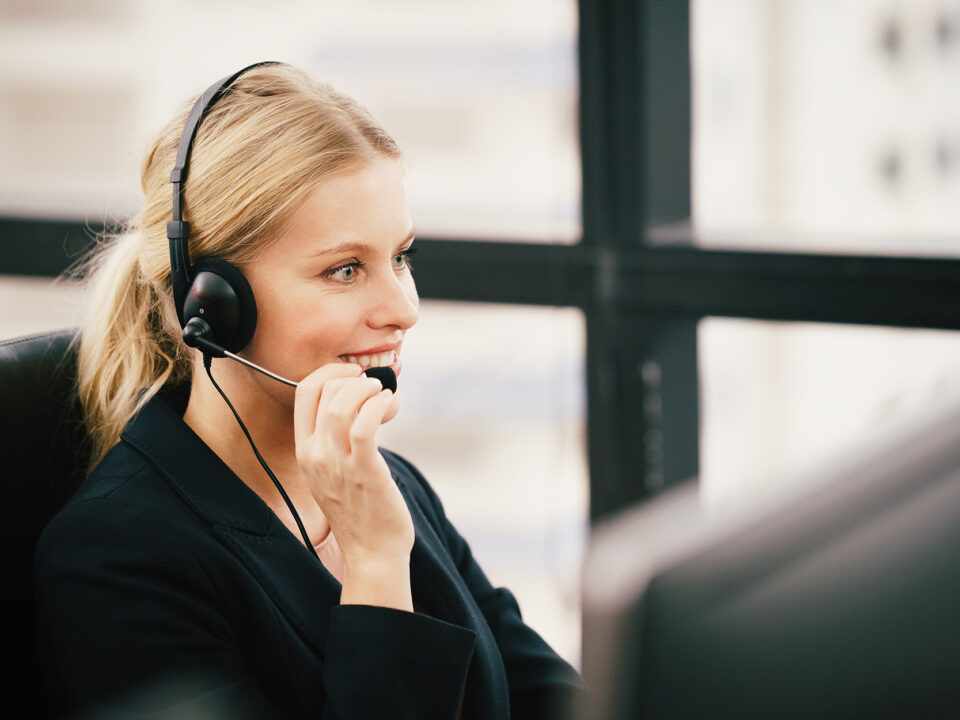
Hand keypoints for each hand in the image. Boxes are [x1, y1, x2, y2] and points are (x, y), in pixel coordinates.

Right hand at [294, 363, 414, 608]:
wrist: (372, 551)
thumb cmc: (360, 508)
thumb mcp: (333, 471)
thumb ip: (336, 439)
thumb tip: (360, 398)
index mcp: (305, 452)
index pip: (303, 393)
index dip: (329, 373)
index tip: (351, 373)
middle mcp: (316, 456)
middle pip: (323, 393)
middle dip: (352, 378)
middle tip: (372, 383)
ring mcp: (338, 464)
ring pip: (342, 406)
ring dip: (366, 389)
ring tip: (381, 392)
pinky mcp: (365, 471)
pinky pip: (365, 425)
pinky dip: (378, 406)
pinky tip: (388, 405)